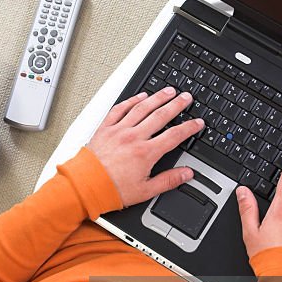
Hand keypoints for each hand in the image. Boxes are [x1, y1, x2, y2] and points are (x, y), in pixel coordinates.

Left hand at [88, 87, 203, 206]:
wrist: (84, 186)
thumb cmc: (111, 190)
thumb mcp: (145, 191)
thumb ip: (168, 180)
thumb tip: (186, 174)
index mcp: (146, 153)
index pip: (174, 136)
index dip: (189, 127)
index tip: (197, 122)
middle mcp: (134, 137)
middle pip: (160, 116)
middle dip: (176, 105)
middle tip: (186, 97)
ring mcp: (119, 130)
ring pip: (142, 108)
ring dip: (157, 97)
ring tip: (168, 91)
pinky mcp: (105, 128)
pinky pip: (120, 109)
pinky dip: (131, 101)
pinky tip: (140, 96)